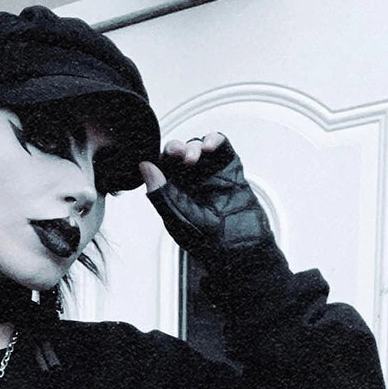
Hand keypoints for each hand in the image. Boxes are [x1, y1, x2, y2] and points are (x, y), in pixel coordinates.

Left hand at [139, 133, 276, 271]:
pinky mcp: (229, 167)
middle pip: (177, 154)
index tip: (164, 161)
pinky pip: (221, 145)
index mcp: (173, 194)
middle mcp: (190, 182)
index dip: (160, 160)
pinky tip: (209, 145)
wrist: (242, 248)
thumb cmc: (209, 242)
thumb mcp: (178, 219)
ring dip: (193, 146)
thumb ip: (160, 193)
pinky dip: (214, 139)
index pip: (161, 169)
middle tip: (179, 154)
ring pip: (197, 147)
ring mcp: (210, 173)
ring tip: (194, 156)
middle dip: (176, 149)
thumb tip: (145, 167)